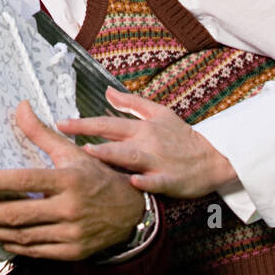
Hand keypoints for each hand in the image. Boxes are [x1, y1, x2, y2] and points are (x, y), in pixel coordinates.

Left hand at [0, 101, 145, 260]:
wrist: (132, 211)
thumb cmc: (97, 175)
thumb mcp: (71, 151)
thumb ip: (41, 133)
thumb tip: (20, 106)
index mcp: (68, 180)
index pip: (26, 181)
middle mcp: (70, 208)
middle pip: (19, 214)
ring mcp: (72, 233)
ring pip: (24, 236)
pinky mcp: (73, 252)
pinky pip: (37, 251)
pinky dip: (15, 246)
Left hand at [59, 87, 238, 198]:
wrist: (213, 157)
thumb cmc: (182, 136)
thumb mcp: (159, 113)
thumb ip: (132, 104)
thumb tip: (107, 92)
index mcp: (142, 128)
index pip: (108, 123)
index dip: (84, 122)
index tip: (61, 122)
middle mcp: (147, 143)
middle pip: (115, 138)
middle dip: (90, 136)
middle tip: (66, 136)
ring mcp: (158, 162)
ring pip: (131, 158)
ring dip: (111, 155)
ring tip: (91, 153)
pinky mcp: (170, 181)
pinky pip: (156, 182)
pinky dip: (145, 182)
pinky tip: (132, 182)